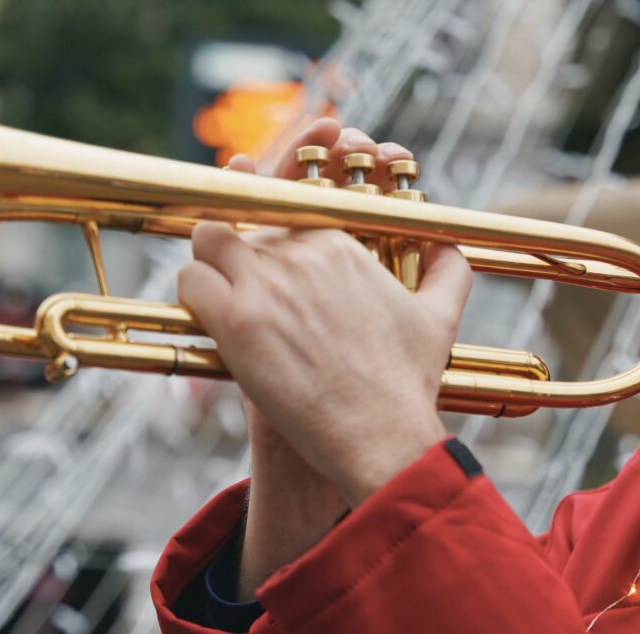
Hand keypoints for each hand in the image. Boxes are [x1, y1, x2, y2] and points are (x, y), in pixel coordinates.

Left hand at [180, 119, 471, 508]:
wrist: (381, 434)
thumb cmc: (406, 382)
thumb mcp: (440, 316)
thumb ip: (448, 268)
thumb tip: (449, 244)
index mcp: (340, 242)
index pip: (284, 206)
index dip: (269, 218)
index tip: (264, 246)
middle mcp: (300, 252)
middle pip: (243, 219)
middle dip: (236, 242)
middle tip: (238, 275)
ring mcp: (266, 283)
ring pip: (208, 237)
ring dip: (207, 258)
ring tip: (216, 286)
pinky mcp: (237, 321)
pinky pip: (191, 279)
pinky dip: (192, 291)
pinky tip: (207, 313)